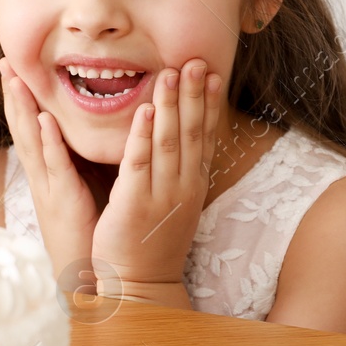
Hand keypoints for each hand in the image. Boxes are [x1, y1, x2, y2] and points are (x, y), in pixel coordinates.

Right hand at [0, 58, 94, 275]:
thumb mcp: (85, 189)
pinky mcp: (64, 202)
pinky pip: (54, 167)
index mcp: (48, 174)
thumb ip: (83, 162)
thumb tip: (91, 134)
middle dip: (13, 94)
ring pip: (31, 142)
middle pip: (22, 128)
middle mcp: (42, 178)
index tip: (15, 68)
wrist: (89, 280)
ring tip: (15, 79)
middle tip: (5, 61)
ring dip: (21, 109)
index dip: (22, 98)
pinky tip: (43, 121)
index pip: (31, 128)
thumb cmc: (92, 234)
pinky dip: (48, 143)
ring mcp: (49, 189)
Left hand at [92, 59, 223, 302]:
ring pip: (167, 141)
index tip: (213, 73)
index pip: (204, 137)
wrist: (141, 286)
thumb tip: (184, 145)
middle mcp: (182, 187)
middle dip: (193, 94)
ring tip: (171, 73)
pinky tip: (142, 111)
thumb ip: (178, 173)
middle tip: (196, 60)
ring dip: (169, 105)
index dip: (209, 104)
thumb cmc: (152, 244)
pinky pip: (138, 163)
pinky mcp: (133, 203)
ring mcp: (160, 195)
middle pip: (191, 132)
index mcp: (191, 185)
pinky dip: (141, 136)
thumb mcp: (174, 204)